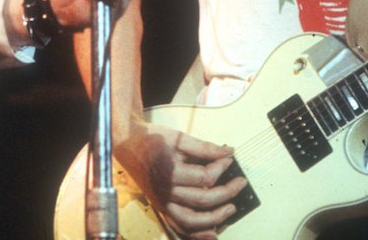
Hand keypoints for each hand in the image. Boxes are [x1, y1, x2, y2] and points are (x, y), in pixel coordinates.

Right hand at [117, 122, 246, 239]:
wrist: (128, 144)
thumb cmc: (152, 139)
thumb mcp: (179, 137)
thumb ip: (205, 147)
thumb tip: (227, 152)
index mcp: (170, 172)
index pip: (205, 177)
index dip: (221, 168)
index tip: (229, 159)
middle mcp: (166, 192)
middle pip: (203, 201)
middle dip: (226, 193)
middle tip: (240, 184)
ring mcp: (162, 202)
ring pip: (192, 221)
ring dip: (214, 219)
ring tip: (230, 209)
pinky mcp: (160, 207)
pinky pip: (179, 227)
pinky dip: (196, 234)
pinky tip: (212, 232)